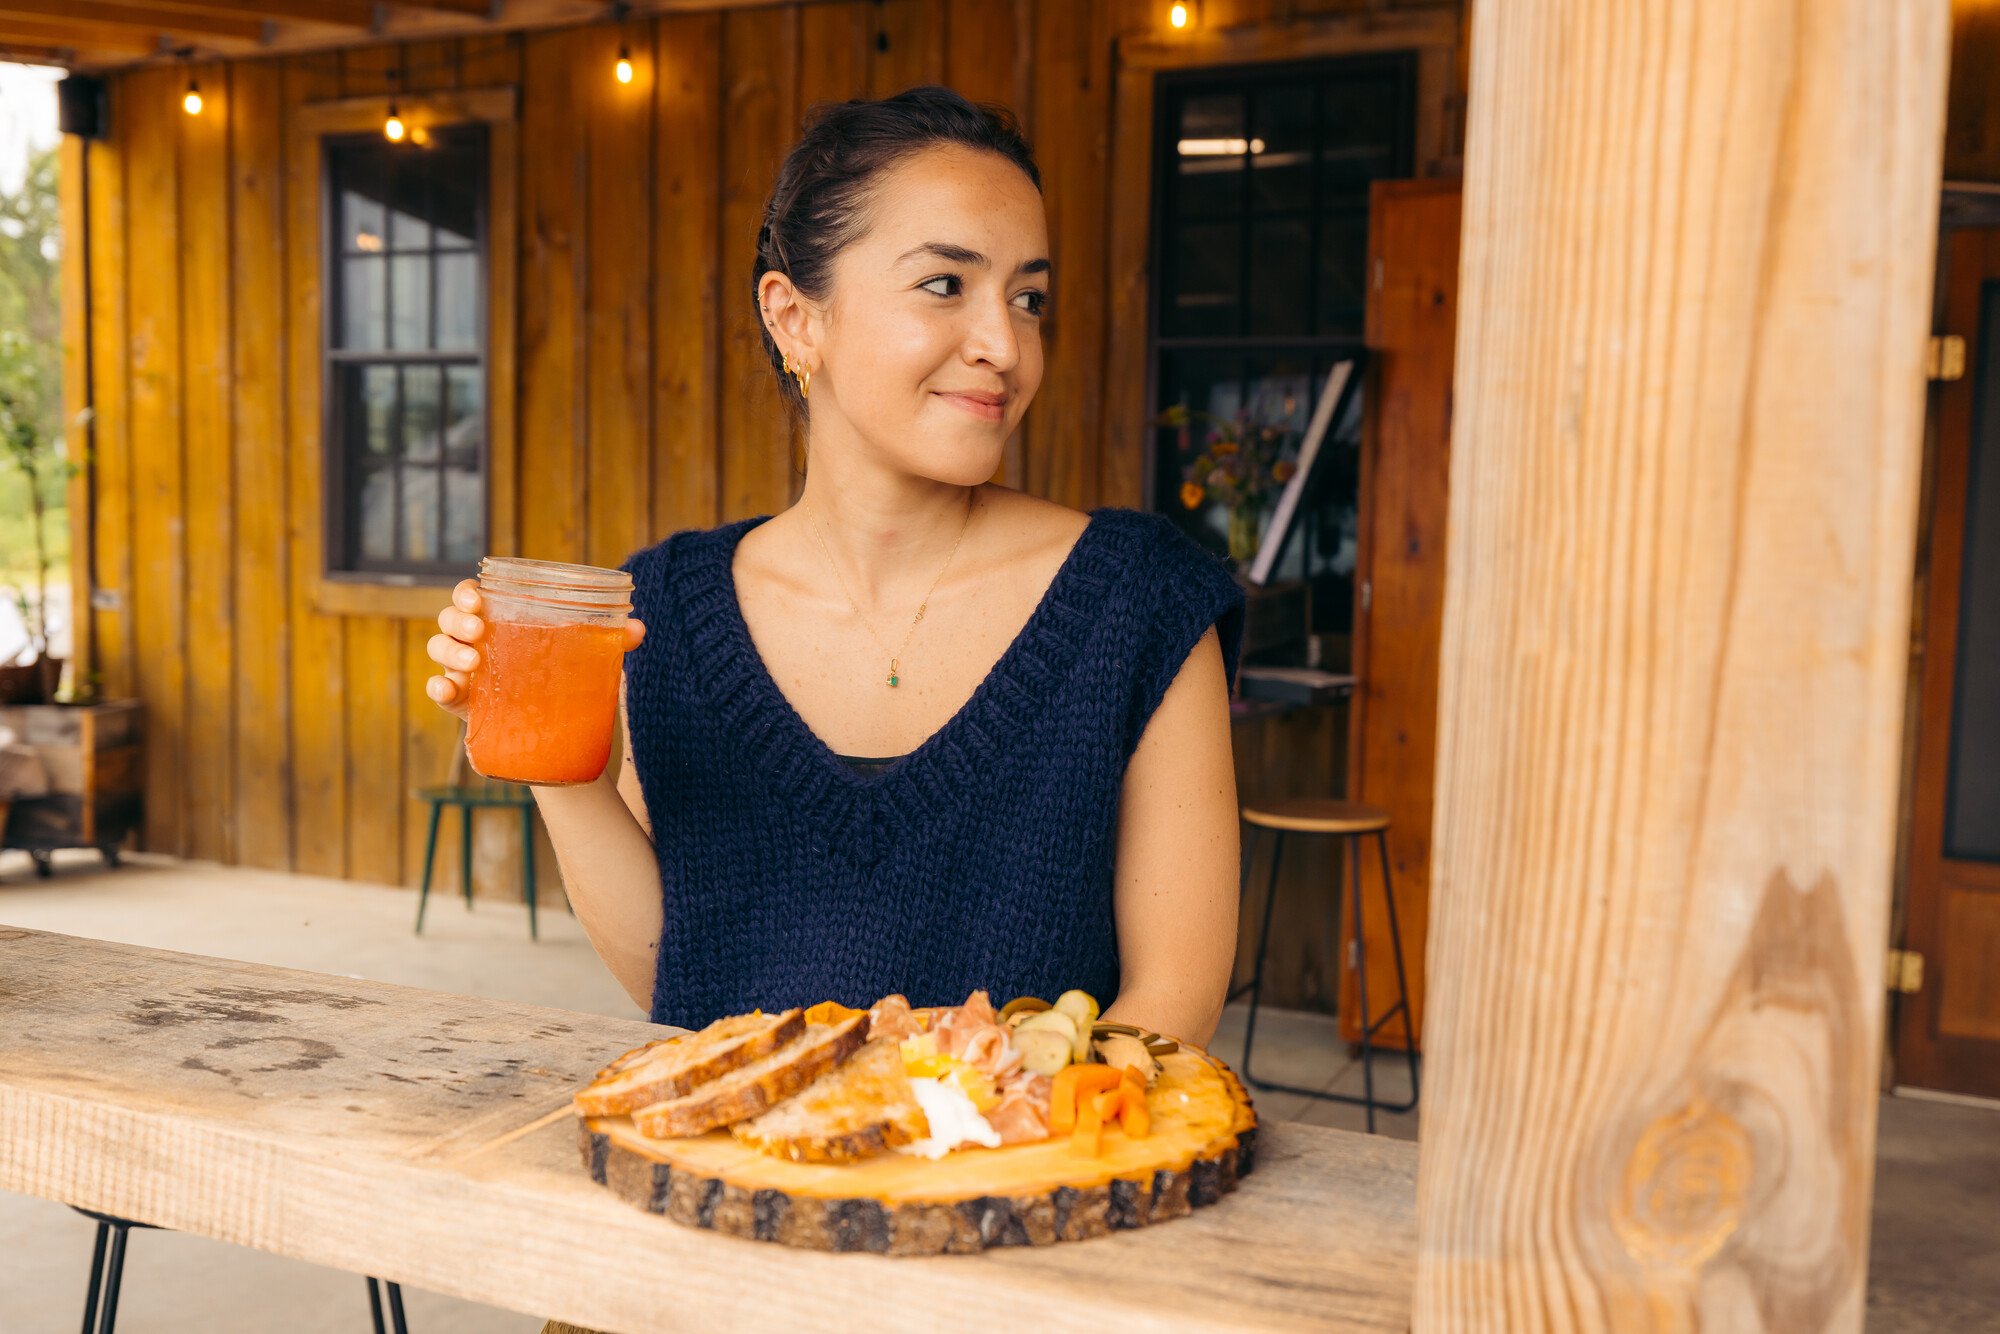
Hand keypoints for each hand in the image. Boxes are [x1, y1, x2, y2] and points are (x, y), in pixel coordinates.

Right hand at [425, 580, 647, 719]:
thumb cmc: (561, 674)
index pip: (471, 596)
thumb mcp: (584, 656)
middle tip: (478, 630)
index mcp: (499, 619)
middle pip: (449, 620)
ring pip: (439, 650)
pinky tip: (447, 690)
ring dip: (450, 652)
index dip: (466, 593)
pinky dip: (437, 688)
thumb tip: (638, 629)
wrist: (555, 725)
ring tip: (473, 662)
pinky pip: (438, 691)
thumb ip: (610, 640)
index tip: (478, 599)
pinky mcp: (462, 702)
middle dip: (457, 620)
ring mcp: (464, 671)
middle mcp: (474, 640)